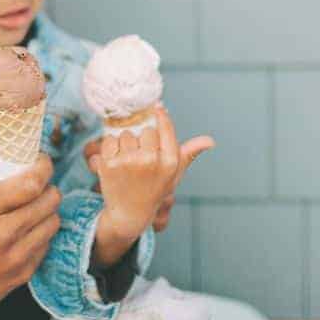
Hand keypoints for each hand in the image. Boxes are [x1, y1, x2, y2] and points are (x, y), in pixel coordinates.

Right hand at [0, 154, 60, 319]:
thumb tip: (9, 153)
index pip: (30, 184)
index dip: (43, 167)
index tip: (42, 161)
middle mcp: (1, 234)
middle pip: (49, 200)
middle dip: (49, 186)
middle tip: (40, 183)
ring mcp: (14, 257)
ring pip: (54, 221)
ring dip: (48, 209)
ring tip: (34, 206)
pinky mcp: (23, 273)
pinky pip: (47, 242)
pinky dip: (41, 231)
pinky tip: (27, 228)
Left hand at [90, 107, 213, 265]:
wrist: (130, 213)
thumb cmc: (155, 189)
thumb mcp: (175, 173)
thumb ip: (189, 153)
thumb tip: (210, 140)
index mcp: (169, 162)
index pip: (165, 128)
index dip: (161, 115)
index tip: (157, 106)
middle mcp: (150, 161)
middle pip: (145, 130)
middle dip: (142, 138)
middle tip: (141, 155)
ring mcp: (128, 162)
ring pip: (126, 133)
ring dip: (125, 142)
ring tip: (128, 161)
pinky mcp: (109, 164)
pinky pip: (109, 140)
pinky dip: (110, 147)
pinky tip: (115, 161)